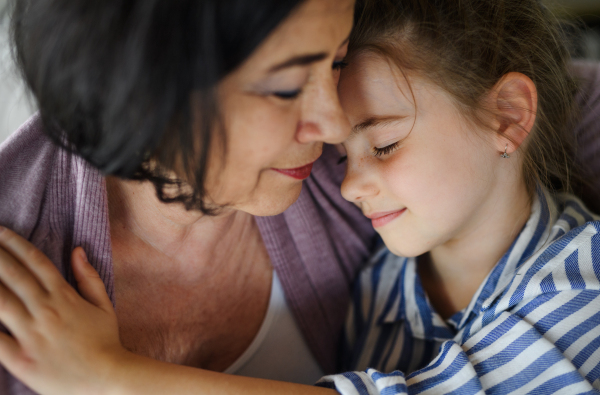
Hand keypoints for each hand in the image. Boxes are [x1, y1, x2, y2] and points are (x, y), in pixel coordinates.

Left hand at [0, 226, 125, 394]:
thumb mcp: (104, 305)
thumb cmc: (106, 342)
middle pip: (13, 275)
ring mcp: (32, 333)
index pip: (36, 262)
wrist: (108, 377)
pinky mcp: (21, 358)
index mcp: (65, 296)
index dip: (16, 245)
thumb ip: (89, 276)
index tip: (1, 232)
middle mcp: (46, 309)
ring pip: (0, 301)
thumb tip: (77, 250)